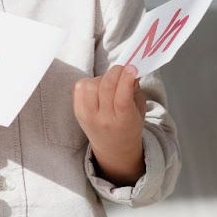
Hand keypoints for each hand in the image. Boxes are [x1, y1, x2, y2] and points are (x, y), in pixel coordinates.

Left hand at [73, 64, 145, 185]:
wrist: (113, 148)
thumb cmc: (129, 126)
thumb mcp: (140, 110)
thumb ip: (135, 89)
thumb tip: (129, 69)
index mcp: (123, 121)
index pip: (122, 97)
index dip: (126, 78)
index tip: (132, 68)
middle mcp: (104, 120)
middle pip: (105, 87)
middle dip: (115, 72)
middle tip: (122, 69)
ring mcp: (88, 116)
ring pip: (91, 85)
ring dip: (102, 77)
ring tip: (109, 82)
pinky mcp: (77, 112)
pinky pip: (79, 87)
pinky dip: (89, 81)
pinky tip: (97, 87)